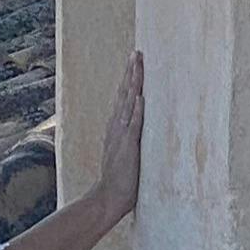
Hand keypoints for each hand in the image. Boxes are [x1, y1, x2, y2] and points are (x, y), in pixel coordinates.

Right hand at [94, 52, 143, 223]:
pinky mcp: (129, 146)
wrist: (108, 197)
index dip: (129, 78)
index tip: (134, 61)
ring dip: (134, 83)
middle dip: (131, 72)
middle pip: (125, 93)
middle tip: (136, 52)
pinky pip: (134, 125)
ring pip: (129, 103)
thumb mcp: (121, 152)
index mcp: (116, 127)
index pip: (124, 97)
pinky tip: (141, 96)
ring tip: (138, 65)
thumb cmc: (119, 178)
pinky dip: (137, 110)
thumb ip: (127, 138)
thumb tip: (136, 127)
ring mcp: (122, 135)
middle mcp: (117, 127)